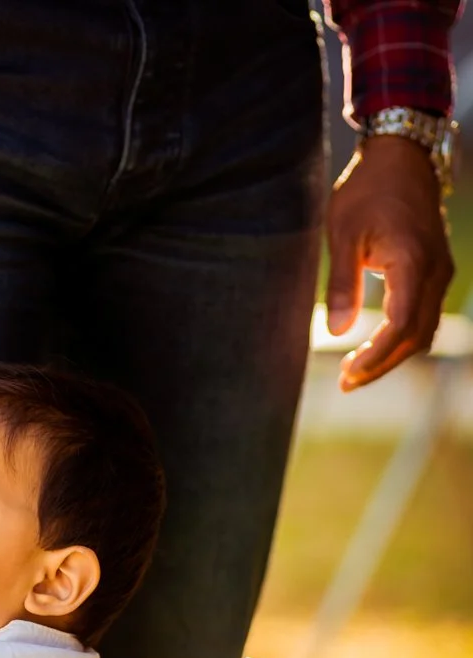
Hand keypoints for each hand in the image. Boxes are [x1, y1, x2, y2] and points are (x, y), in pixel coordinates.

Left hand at [326, 134, 453, 391]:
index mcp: (413, 263)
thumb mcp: (343, 234)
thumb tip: (335, 333)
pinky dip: (402, 338)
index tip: (347, 374)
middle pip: (415, 337)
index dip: (375, 357)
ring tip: (355, 371)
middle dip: (381, 365)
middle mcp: (435, 271)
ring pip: (424, 330)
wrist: (401, 155)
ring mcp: (441, 271)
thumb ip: (340, 286)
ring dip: (392, 356)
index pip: (400, 326)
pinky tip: (374, 346)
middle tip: (346, 382)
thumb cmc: (367, 189)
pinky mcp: (436, 270)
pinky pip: (425, 315)